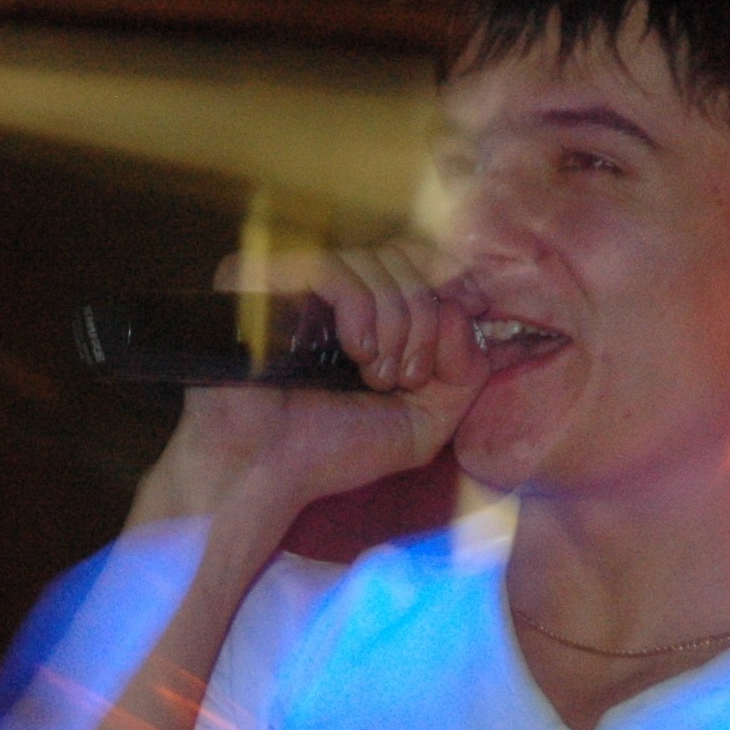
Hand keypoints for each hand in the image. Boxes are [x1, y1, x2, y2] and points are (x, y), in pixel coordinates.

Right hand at [130, 241, 487, 559]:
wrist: (266, 470)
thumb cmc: (335, 451)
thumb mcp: (425, 423)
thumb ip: (466, 372)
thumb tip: (470, 315)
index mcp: (370, 313)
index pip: (423, 260)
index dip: (453, 281)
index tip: (467, 316)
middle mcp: (334, 290)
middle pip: (409, 259)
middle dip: (425, 322)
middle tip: (404, 376)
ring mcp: (296, 280)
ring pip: (377, 260)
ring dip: (394, 326)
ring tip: (374, 376)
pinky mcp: (259, 275)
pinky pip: (333, 267)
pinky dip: (359, 311)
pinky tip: (353, 353)